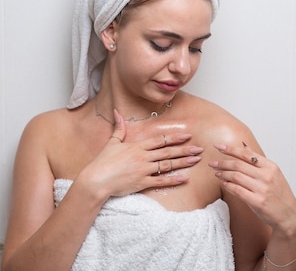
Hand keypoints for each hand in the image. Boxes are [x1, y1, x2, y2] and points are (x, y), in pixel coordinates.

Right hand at [80, 109, 203, 197]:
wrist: (96, 180)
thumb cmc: (102, 162)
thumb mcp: (111, 142)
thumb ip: (119, 128)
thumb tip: (117, 112)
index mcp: (137, 147)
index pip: (159, 140)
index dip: (174, 138)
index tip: (187, 136)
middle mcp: (143, 157)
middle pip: (167, 152)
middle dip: (184, 149)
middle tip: (199, 148)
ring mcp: (144, 170)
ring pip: (167, 165)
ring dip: (183, 162)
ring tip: (196, 160)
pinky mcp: (142, 183)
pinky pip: (161, 181)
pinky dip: (174, 180)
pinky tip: (185, 178)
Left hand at [208, 141, 295, 233]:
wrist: (288, 214)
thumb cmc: (279, 193)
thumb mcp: (272, 173)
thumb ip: (257, 159)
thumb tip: (243, 145)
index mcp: (270, 166)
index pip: (247, 154)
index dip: (230, 149)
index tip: (218, 147)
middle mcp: (267, 176)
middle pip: (238, 165)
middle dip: (222, 163)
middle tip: (212, 163)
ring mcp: (262, 189)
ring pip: (236, 177)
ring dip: (223, 174)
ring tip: (217, 173)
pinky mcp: (257, 202)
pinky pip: (237, 190)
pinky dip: (228, 185)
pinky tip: (223, 183)